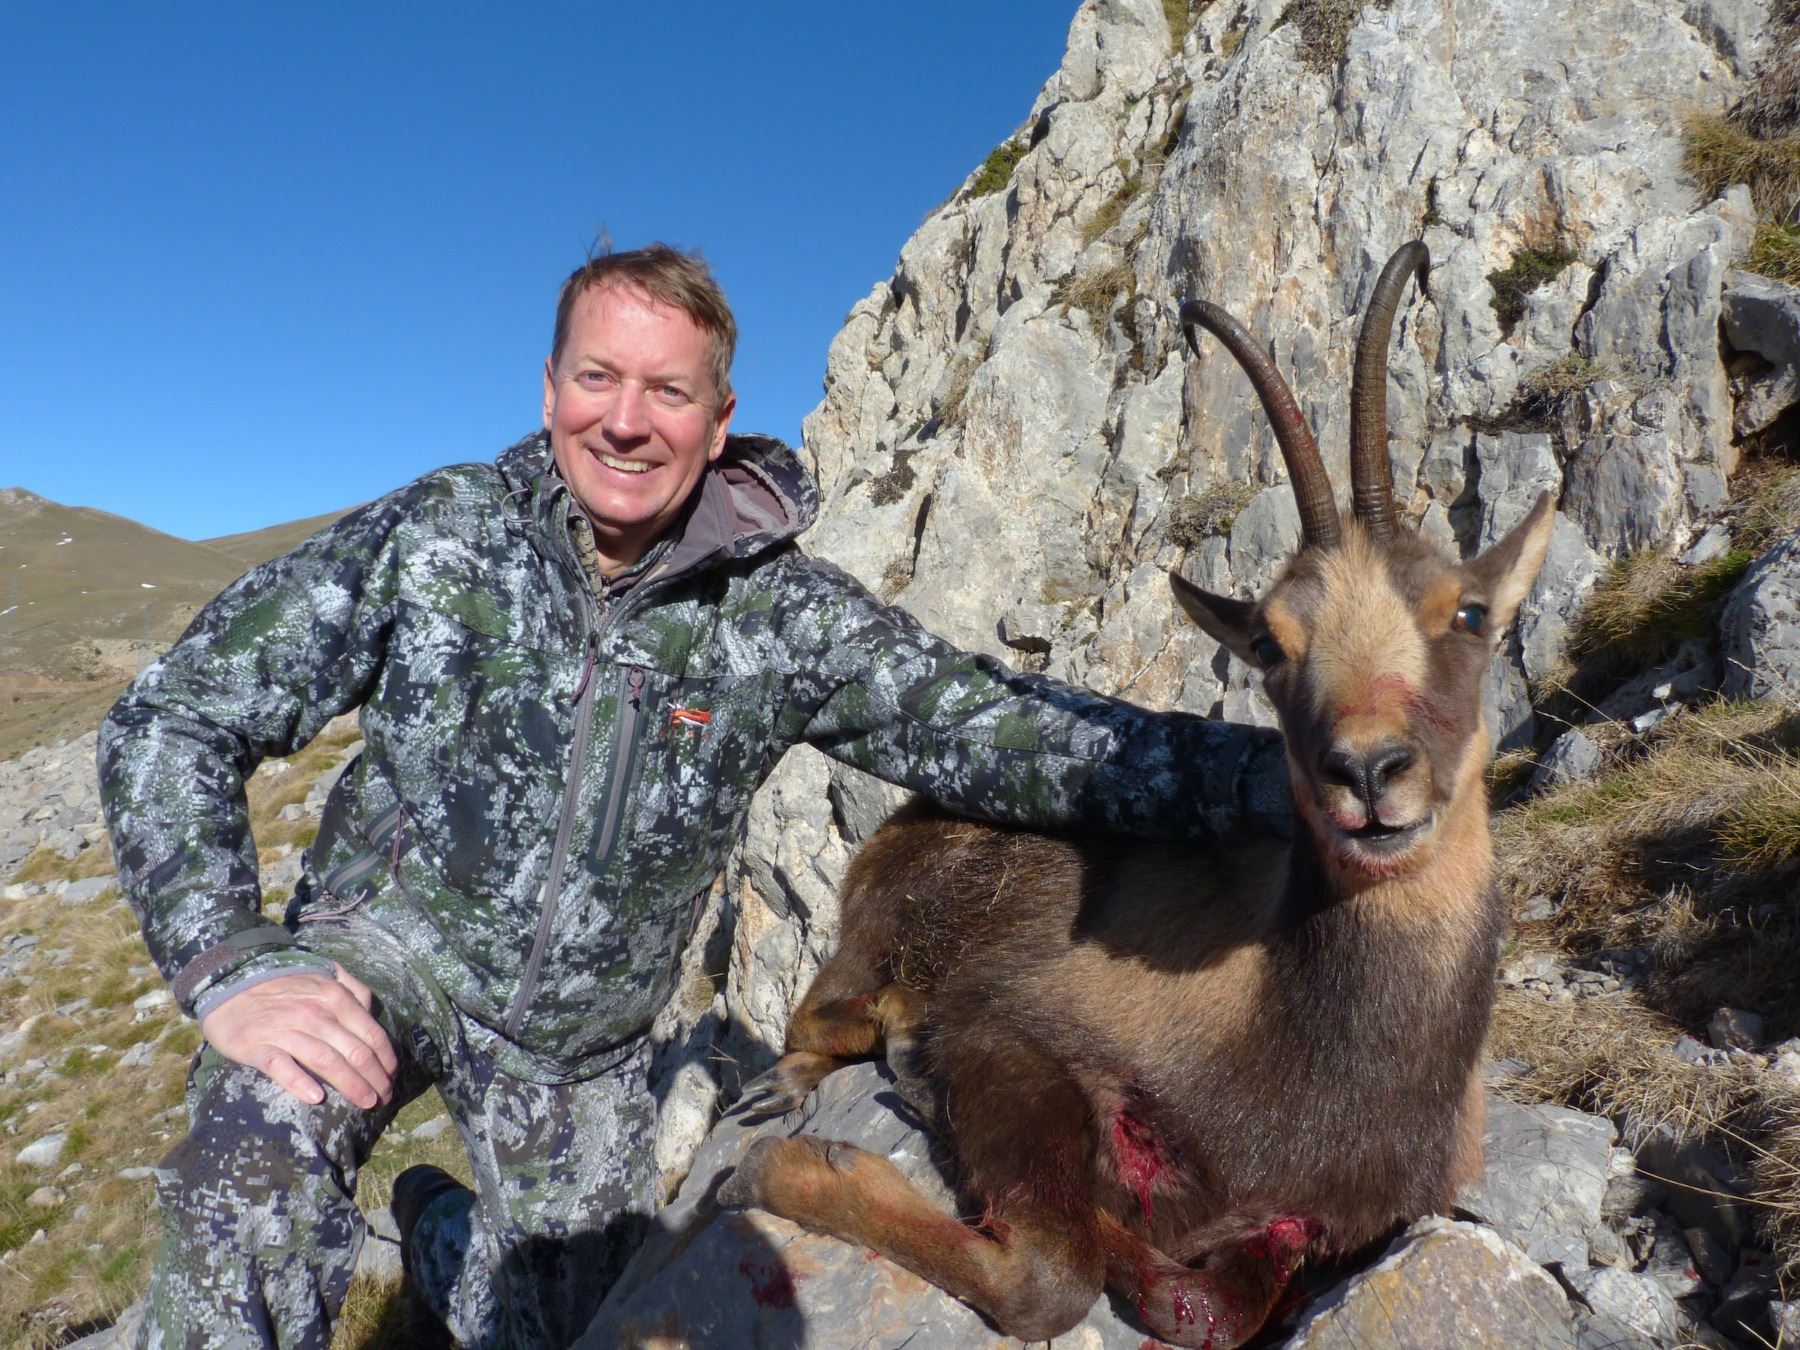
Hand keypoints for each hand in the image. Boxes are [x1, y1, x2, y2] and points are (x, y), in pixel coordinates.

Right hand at [200, 965, 398, 1109]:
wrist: (229, 981)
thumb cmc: (283, 984)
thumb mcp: (323, 974)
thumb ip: (352, 988)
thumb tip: (372, 1009)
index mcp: (334, 997)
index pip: (371, 1034)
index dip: (386, 1059)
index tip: (391, 1077)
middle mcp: (314, 1013)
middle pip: (354, 1052)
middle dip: (375, 1078)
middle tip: (383, 1098)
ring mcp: (285, 1030)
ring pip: (326, 1061)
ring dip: (350, 1085)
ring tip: (365, 1102)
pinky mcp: (256, 1046)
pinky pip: (281, 1067)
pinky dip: (299, 1082)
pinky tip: (315, 1098)